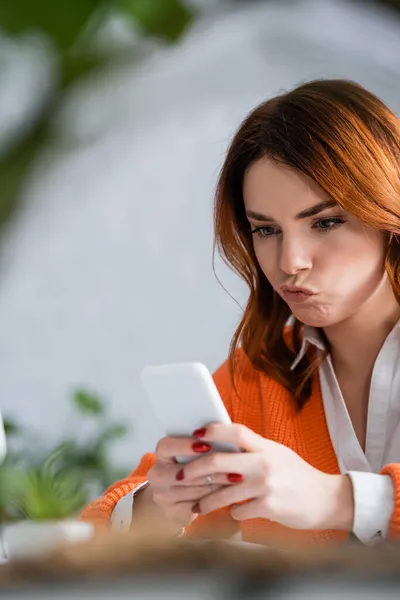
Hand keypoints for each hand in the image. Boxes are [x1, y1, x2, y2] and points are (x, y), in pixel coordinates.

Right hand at [146, 434, 232, 528]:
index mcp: (160, 455)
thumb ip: (201, 443)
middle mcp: (157, 475)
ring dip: (218, 483)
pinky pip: (197, 505)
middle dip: (212, 468)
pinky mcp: (172, 512)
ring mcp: (162, 496)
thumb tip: (223, 434)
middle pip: (185, 471)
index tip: (206, 446)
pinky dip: (215, 499)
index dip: (185, 446)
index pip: (166, 446)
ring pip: (194, 489)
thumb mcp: (191, 453)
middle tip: (235, 464)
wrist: (176, 499)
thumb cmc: (190, 466)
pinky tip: (228, 493)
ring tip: (237, 477)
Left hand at [181, 423, 354, 530]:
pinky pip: (238, 512)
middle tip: (181, 474)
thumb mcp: (277, 453)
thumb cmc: (297, 475)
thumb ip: (253, 448)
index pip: (234, 431)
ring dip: (206, 501)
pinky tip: (233, 513)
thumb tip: (222, 443)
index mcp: (265, 446)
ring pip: (222, 493)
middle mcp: (264, 463)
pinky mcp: (268, 508)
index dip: (212, 431)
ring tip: (197, 505)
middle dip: (194, 469)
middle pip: (219, 462)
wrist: (326, 499)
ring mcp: (266, 486)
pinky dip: (233, 514)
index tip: (195, 435)